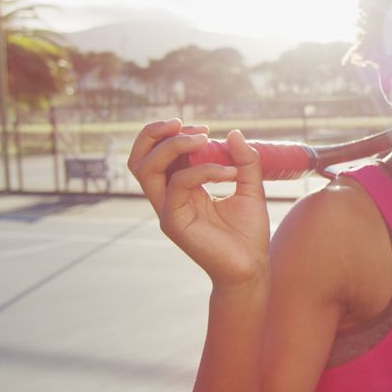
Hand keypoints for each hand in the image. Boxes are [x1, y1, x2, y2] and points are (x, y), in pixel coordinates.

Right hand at [128, 119, 269, 288]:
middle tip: (185, 123)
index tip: (204, 127)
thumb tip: (233, 132)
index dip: (173, 134)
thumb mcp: (251, 187)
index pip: (158, 155)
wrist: (252, 267)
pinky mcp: (174, 222)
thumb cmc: (248, 232)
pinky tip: (230, 173)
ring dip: (173, 146)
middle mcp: (168, 198)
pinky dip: (202, 170)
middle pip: (139, 158)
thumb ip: (245, 160)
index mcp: (181, 189)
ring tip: (203, 138)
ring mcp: (167, 210)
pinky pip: (178, 185)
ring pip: (146, 168)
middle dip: (155, 133)